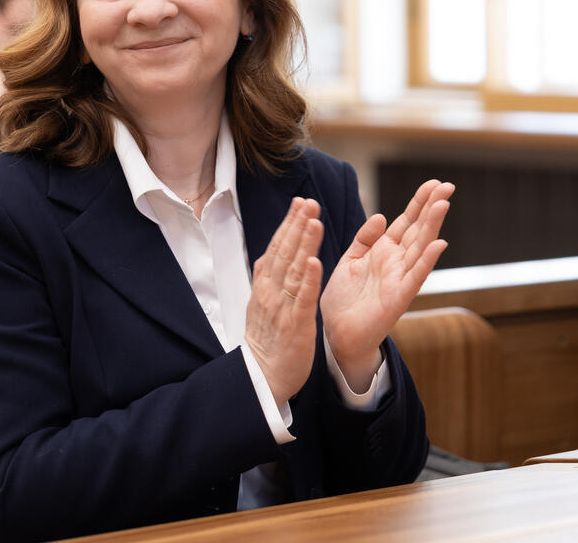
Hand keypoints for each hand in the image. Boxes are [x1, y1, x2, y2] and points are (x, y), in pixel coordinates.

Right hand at [244, 197, 323, 405]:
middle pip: (284, 252)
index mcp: (265, 285)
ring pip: (294, 269)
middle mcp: (271, 291)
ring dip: (304, 243)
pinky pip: (302, 298)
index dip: (289, 224)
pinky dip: (308, 279)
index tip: (300, 203)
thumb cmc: (267, 340)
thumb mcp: (263, 303)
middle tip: (309, 201)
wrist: (261, 376)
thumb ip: (270, 278)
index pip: (277, 247)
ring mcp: (281, 306)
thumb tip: (275, 253)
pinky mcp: (294, 323)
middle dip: (297, 224)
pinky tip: (315, 261)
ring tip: (314, 220)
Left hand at [320, 180, 453, 391]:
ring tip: (443, 204)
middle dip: (432, 207)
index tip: (433, 183)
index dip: (418, 202)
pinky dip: (427, 259)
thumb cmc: (344, 300)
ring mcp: (399, 278)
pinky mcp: (398, 297)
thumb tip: (382, 216)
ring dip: (433, 226)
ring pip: (421, 247)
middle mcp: (396, 262)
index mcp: (383, 251)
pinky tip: (438, 243)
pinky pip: (415, 276)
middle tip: (448, 185)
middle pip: (418, 229)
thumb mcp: (350, 260)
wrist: (337, 334)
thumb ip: (364, 239)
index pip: (406, 222)